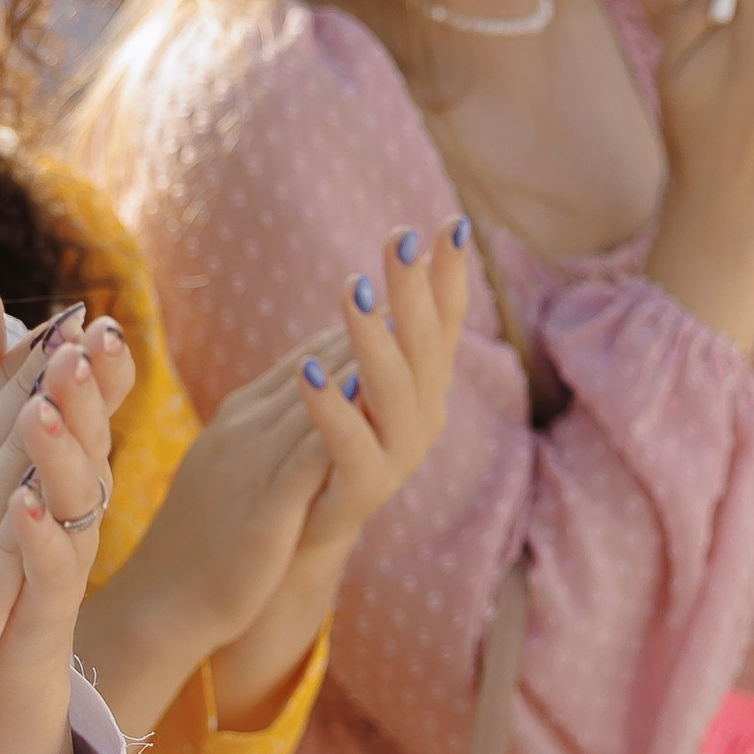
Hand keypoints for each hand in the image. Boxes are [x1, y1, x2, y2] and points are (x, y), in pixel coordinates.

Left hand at [300, 222, 469, 558]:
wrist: (300, 530)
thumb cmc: (328, 442)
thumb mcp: (359, 377)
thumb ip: (379, 330)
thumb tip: (399, 258)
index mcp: (423, 384)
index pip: (443, 321)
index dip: (450, 275)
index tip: (454, 223)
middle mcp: (422, 416)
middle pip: (424, 346)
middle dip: (413, 289)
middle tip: (398, 238)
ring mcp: (398, 456)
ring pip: (393, 390)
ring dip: (373, 336)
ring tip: (352, 287)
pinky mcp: (362, 491)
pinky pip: (351, 444)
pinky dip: (332, 406)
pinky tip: (308, 368)